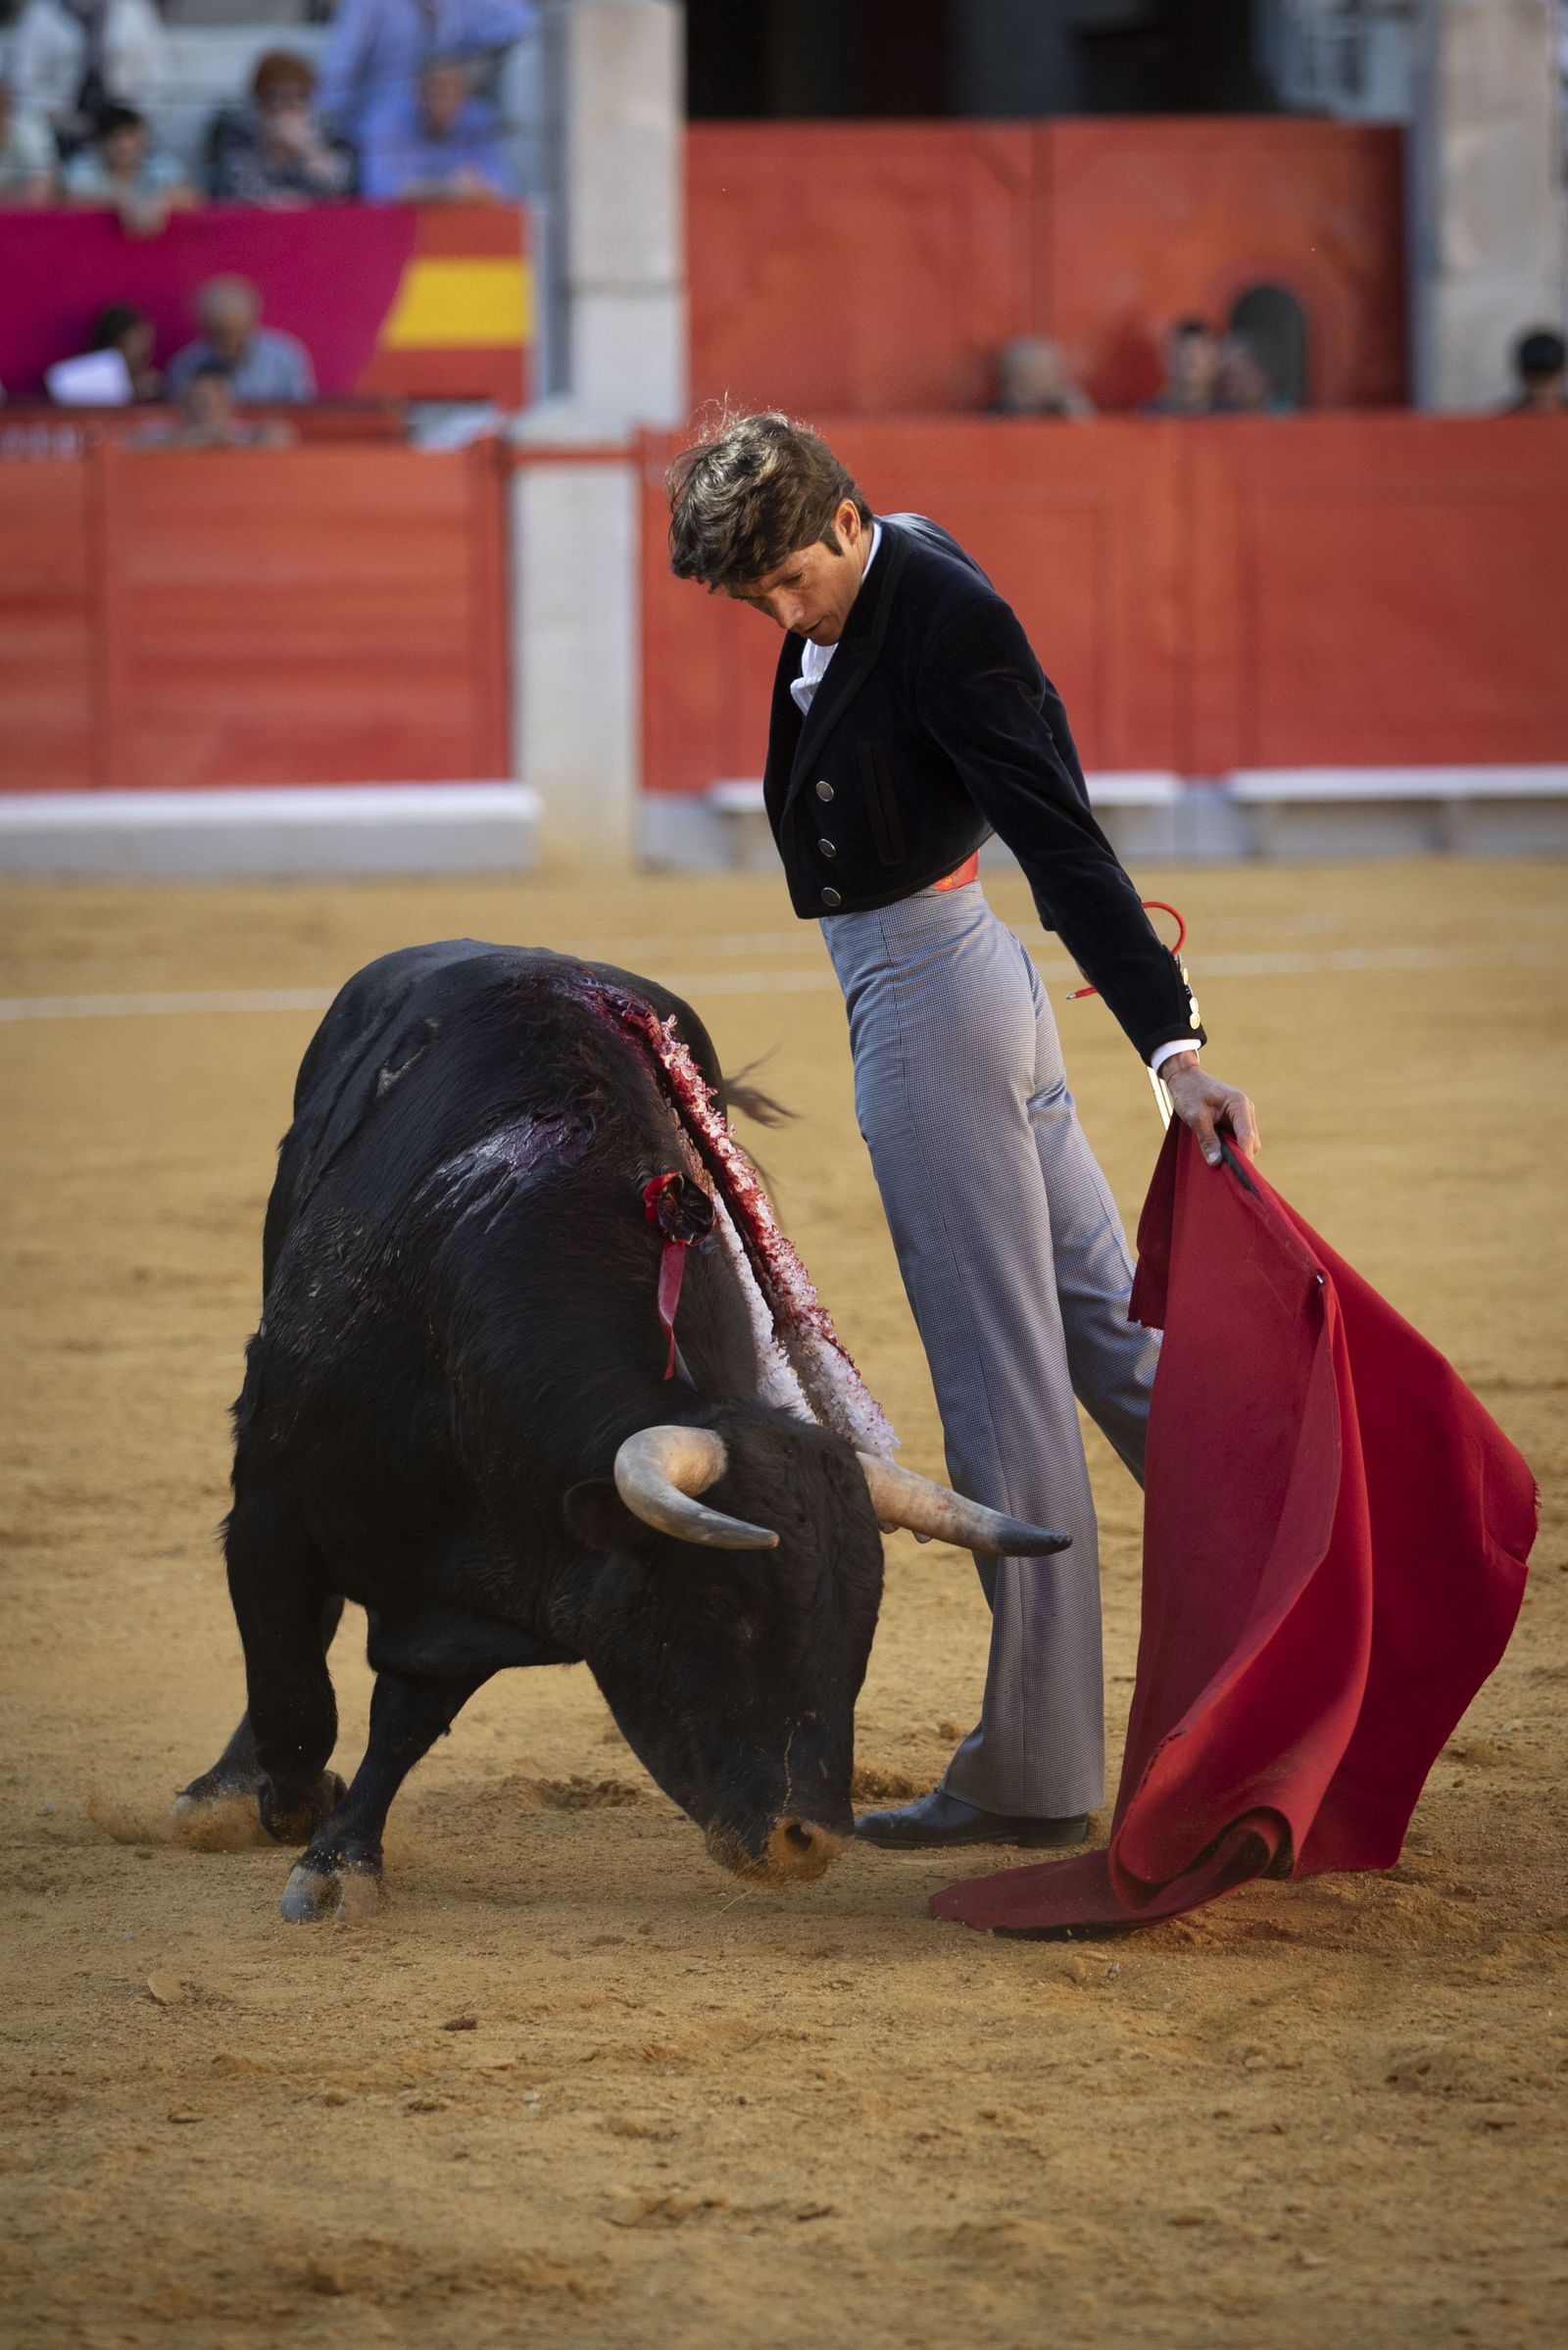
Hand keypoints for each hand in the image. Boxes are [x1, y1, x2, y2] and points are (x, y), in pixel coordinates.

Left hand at [1159, 1053, 1258, 1167]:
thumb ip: (1207, 1140)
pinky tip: (1217, 1151)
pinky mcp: (1236, 1120)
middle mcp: (1245, 1110)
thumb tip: (1217, 1162)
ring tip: (1217, 1158)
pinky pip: (1239, 1139)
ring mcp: (1242, 1115)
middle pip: (1252, 1142)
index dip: (1243, 1155)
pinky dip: (1230, 1147)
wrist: (1186, 1078)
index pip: (1247, 1135)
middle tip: (1222, 1167)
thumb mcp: (1195, 1118)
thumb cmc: (1190, 1093)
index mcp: (1239, 1104)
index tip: (1237, 1172)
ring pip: (1247, 1142)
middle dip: (1240, 1155)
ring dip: (1235, 1151)